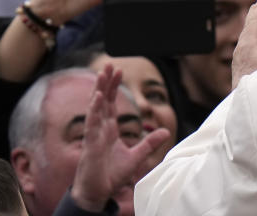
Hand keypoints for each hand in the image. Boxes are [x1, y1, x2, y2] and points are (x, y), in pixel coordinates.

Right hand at [70, 65, 169, 211]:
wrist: (98, 193)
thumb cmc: (111, 175)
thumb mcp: (137, 157)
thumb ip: (149, 143)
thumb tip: (166, 132)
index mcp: (109, 130)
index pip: (111, 104)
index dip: (113, 87)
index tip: (118, 71)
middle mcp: (100, 129)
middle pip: (103, 101)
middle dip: (106, 82)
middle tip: (109, 64)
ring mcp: (94, 135)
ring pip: (96, 107)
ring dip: (99, 90)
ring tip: (102, 73)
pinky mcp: (91, 143)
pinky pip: (92, 123)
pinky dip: (94, 109)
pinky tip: (97, 96)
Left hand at [231, 0, 256, 88]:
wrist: (242, 105)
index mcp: (247, 45)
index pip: (253, 21)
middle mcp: (241, 49)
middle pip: (248, 25)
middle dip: (256, 13)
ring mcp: (240, 57)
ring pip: (247, 34)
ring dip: (255, 23)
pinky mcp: (242, 65)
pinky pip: (247, 43)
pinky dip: (254, 35)